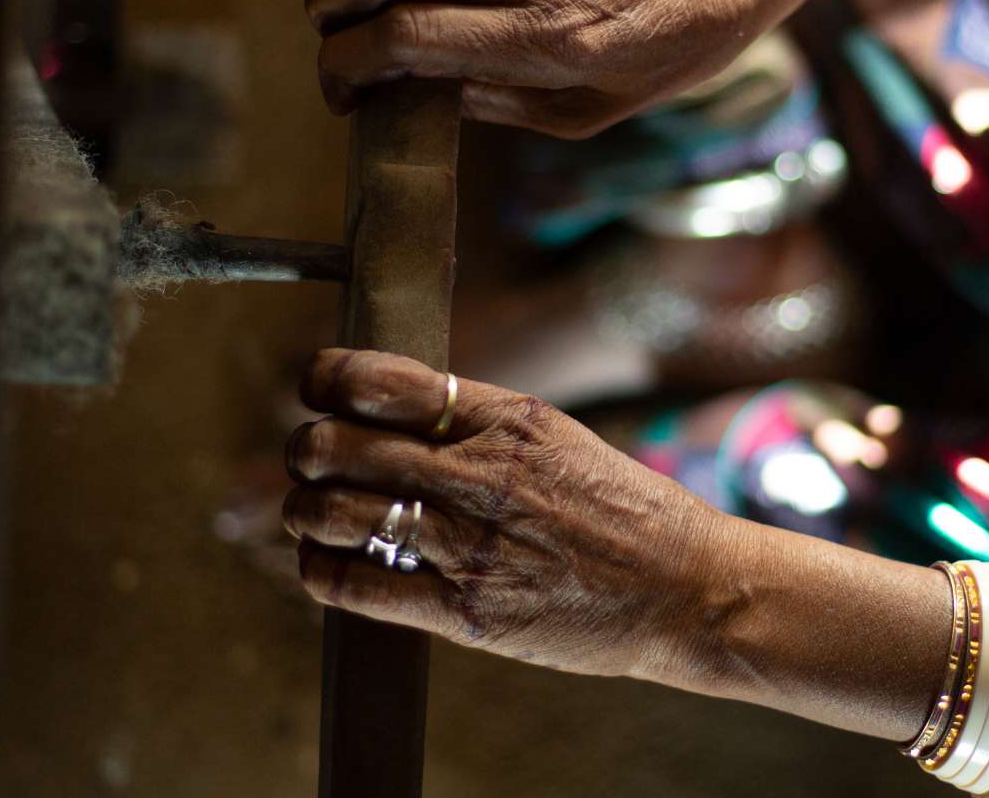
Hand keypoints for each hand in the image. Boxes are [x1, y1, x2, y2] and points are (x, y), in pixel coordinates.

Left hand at [283, 348, 732, 677]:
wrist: (684, 589)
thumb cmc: (623, 511)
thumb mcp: (557, 437)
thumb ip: (478, 422)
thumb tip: (393, 407)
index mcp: (504, 418)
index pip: (378, 380)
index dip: (326, 379)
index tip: (317, 387)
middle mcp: (479, 475)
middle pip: (339, 445)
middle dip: (307, 449)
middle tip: (310, 458)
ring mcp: (470, 544)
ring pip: (334, 514)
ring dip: (304, 510)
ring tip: (309, 512)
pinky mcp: (465, 610)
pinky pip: (358, 585)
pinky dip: (322, 571)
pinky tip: (323, 563)